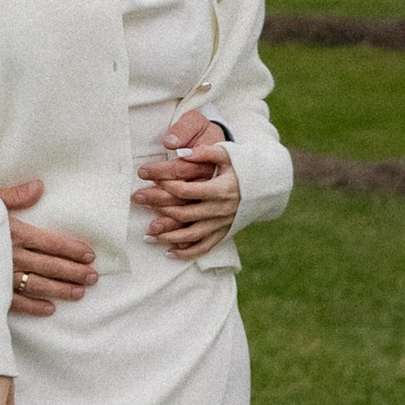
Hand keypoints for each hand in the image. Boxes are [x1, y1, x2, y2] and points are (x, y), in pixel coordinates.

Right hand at [0, 175, 97, 318]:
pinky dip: (33, 307)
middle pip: (49, 266)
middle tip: (94, 277)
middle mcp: (10, 256)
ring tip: (80, 293)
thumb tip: (40, 186)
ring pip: (37, 285)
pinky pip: (15, 303)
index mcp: (14, 232)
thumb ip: (16, 195)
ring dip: (60, 290)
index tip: (89, 255)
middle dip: (73, 272)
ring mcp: (1, 276)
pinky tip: (50, 309)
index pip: (50, 243)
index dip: (71, 249)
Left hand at [137, 105, 239, 259]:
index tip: (148, 176)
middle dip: (158, 206)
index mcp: (222, 189)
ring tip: (147, 233)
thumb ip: (205, 152)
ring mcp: (223, 224)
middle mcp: (221, 210)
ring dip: (168, 234)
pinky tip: (169, 251)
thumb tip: (181, 153)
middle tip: (138, 199)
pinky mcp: (224, 232)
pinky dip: (187, 252)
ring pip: (192, 234)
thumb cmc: (243, 165)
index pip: (188, 190)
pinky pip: (205, 246)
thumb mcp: (228, 153)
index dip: (166, 184)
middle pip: (184, 212)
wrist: (266, 184)